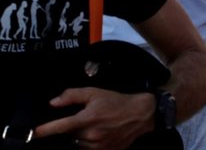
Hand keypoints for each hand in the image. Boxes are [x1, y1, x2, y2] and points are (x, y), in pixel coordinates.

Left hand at [35, 88, 153, 149]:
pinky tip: (99, 134)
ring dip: (80, 138)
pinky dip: (89, 144)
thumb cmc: (117, 102)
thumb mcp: (95, 93)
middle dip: (73, 130)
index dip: (44, 131)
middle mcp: (90, 135)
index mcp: (86, 119)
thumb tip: (54, 102)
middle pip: (69, 137)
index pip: (59, 127)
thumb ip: (73, 95)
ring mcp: (98, 146)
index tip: (32, 134)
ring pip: (78, 145)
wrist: (141, 114)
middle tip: (85, 120)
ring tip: (94, 127)